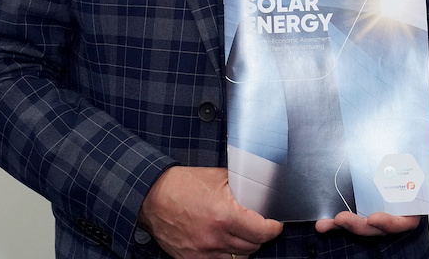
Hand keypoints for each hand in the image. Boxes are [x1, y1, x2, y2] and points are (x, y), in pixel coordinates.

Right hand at [137, 166, 282, 258]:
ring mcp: (202, 251)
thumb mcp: (218, 177)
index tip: (275, 225)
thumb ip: (241, 185)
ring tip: (242, 234)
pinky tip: (226, 242)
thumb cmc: (183, 184)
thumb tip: (260, 187)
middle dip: (259, 236)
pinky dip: (227, 254)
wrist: (153, 196)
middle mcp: (215, 238)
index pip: (261, 232)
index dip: (273, 229)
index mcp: (224, 216)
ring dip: (244, 247)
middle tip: (258, 226)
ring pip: (238, 258)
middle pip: (252, 247)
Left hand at [315, 110, 428, 235]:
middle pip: (380, 225)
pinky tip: (321, 222)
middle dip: (362, 227)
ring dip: (345, 227)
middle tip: (343, 219)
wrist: (395, 109)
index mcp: (415, 191)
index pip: (407, 218)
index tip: (376, 217)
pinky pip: (347, 209)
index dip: (392, 223)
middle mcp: (394, 198)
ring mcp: (374, 196)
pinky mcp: (358, 189)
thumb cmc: (417, 122)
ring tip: (328, 223)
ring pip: (362, 222)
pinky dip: (333, 221)